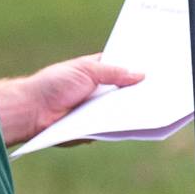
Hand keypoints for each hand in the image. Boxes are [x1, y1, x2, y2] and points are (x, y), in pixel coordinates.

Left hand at [0, 54, 143, 145]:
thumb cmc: (54, 84)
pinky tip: (138, 120)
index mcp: (95, 70)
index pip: (121, 66)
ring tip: (156, 102)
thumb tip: (140, 74)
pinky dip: (124, 124)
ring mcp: (97, 110)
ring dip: (134, 108)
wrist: (33, 111)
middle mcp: (98, 90)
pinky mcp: (94, 128)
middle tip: (162, 85)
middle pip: (125, 89)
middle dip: (140, 88)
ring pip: (122, 109)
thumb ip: (114, 72)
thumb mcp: (87, 70)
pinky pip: (114, 126)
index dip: (137, 66)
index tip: (157, 65)